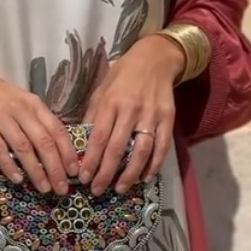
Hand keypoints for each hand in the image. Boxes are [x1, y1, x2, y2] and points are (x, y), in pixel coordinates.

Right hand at [0, 66, 79, 194]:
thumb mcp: (21, 102)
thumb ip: (37, 121)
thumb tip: (56, 150)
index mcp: (34, 104)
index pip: (56, 129)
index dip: (67, 152)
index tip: (74, 172)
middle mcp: (20, 109)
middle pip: (43, 141)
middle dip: (55, 167)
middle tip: (62, 188)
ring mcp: (0, 115)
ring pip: (23, 147)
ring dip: (35, 170)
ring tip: (43, 188)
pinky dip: (8, 164)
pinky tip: (17, 179)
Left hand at [77, 35, 184, 194]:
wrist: (155, 59)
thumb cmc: (122, 75)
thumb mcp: (101, 89)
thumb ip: (93, 115)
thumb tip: (82, 142)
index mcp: (111, 102)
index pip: (99, 137)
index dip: (91, 160)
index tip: (83, 177)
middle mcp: (131, 110)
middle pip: (118, 148)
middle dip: (106, 173)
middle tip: (97, 190)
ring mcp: (151, 115)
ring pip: (141, 151)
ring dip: (130, 174)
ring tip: (120, 189)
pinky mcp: (168, 119)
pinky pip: (162, 147)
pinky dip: (154, 164)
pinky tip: (145, 177)